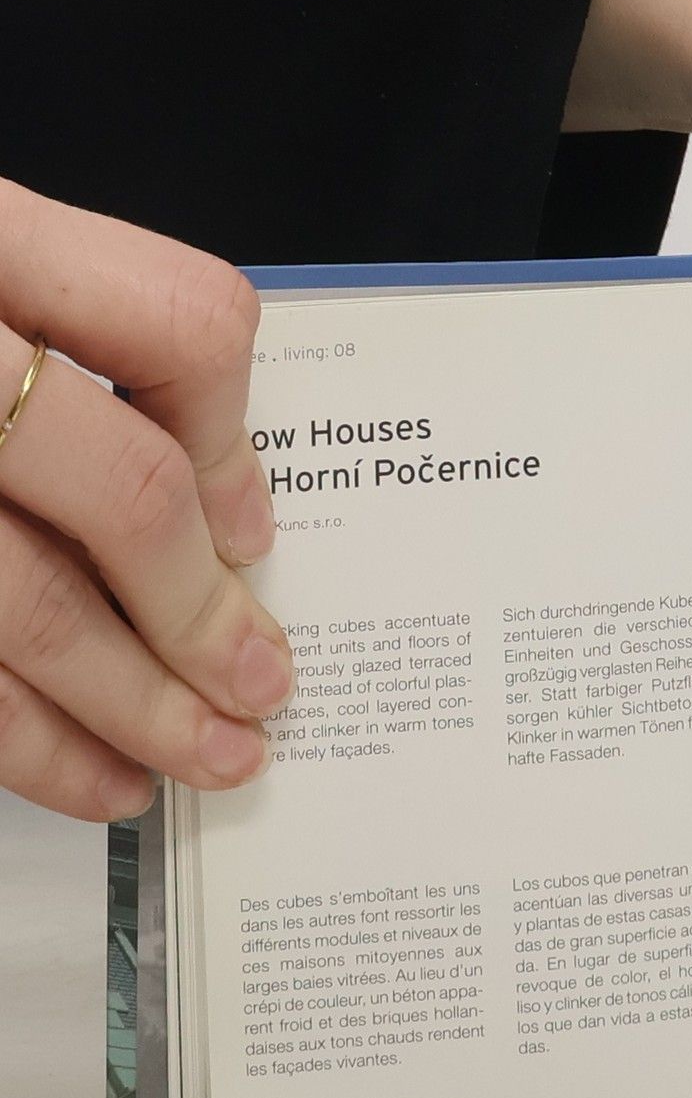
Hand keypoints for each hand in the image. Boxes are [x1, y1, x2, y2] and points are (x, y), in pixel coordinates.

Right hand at [0, 182, 290, 820]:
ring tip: (202, 759)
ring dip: (139, 708)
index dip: (237, 443)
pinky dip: (25, 744)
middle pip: (128, 496)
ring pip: (34, 611)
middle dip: (207, 619)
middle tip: (260, 689)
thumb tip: (218, 504)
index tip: (250, 533)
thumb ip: (74, 340)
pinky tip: (82, 773)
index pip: (178, 324)